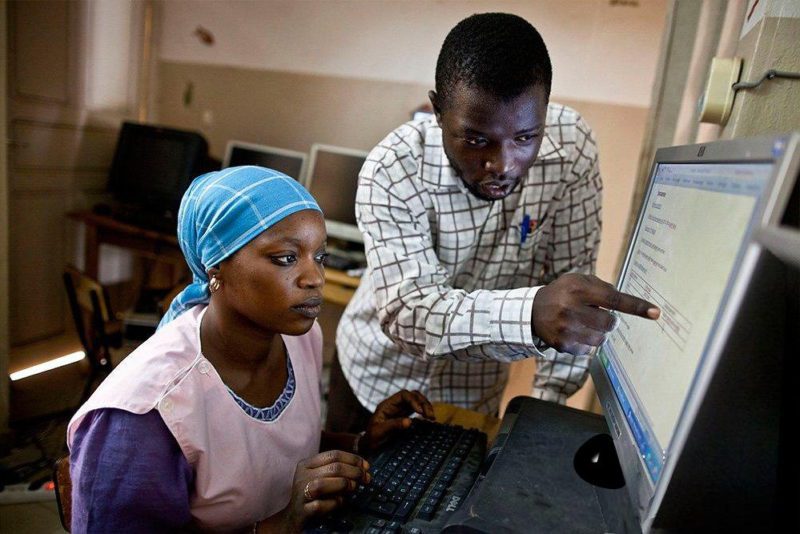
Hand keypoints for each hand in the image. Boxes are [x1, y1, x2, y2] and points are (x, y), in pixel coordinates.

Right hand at [272, 450, 369, 531]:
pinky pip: (319, 505)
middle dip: (354, 472)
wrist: (293, 517)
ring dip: (343, 485)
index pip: (333, 454)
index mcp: (307, 464)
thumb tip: (364, 468)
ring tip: (353, 488)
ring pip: (322, 484)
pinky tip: (339, 502)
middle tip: (366, 479)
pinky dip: (333, 503)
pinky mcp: (302, 510)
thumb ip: (338, 471)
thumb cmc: (313, 495)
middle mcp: (302, 476)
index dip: (353, 459)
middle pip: (332, 468)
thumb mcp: (322, 477)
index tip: (366, 467)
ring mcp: (300, 494)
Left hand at [363, 390, 434, 453]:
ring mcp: (400, 410)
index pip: (403, 395)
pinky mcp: (405, 416)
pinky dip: (424, 412)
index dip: (413, 401)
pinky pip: (417, 409)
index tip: (420, 412)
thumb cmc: (371, 439)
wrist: (369, 447)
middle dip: (423, 403)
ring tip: (432, 418)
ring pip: (417, 401)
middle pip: (413, 395)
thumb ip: (393, 425)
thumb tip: (409, 421)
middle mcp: (394, 405)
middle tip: (430, 416)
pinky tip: (429, 419)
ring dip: (426, 407)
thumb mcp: (379, 432)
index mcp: (387, 405)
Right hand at [532, 273, 659, 355]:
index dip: (635, 306)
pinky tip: (574, 332)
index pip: (613, 299)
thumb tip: (623, 301)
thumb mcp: (577, 280)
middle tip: (599, 315)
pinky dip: (586, 342)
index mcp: (578, 289)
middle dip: (610, 320)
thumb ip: (601, 287)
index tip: (655, 313)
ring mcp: (566, 329)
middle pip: (610, 323)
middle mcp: (571, 309)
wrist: (532, 311)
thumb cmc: (562, 293)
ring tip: (584, 323)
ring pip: (601, 339)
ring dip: (598, 332)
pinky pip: (588, 349)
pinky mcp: (562, 345)